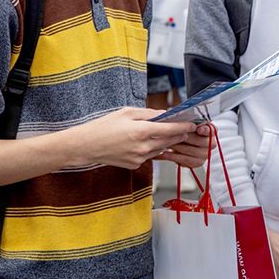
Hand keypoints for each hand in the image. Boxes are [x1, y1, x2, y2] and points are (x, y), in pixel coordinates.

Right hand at [68, 107, 192, 169]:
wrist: (86, 146)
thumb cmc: (104, 126)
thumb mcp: (126, 112)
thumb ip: (148, 113)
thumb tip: (165, 114)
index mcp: (142, 131)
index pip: (171, 130)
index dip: (184, 127)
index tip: (193, 124)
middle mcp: (143, 147)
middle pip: (170, 141)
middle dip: (178, 134)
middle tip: (184, 127)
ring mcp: (139, 159)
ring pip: (161, 149)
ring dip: (166, 142)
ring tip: (167, 132)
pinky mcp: (135, 165)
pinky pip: (150, 156)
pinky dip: (153, 149)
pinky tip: (148, 141)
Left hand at [156, 123, 210, 167]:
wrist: (175, 141)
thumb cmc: (180, 130)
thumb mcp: (182, 122)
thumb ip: (186, 122)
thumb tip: (182, 121)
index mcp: (210, 130)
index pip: (211, 129)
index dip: (205, 130)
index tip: (198, 129)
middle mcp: (211, 142)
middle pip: (203, 142)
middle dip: (188, 139)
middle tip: (176, 135)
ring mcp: (205, 153)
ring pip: (196, 153)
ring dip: (180, 148)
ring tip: (169, 144)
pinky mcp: (197, 162)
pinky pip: (189, 162)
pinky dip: (176, 157)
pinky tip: (166, 153)